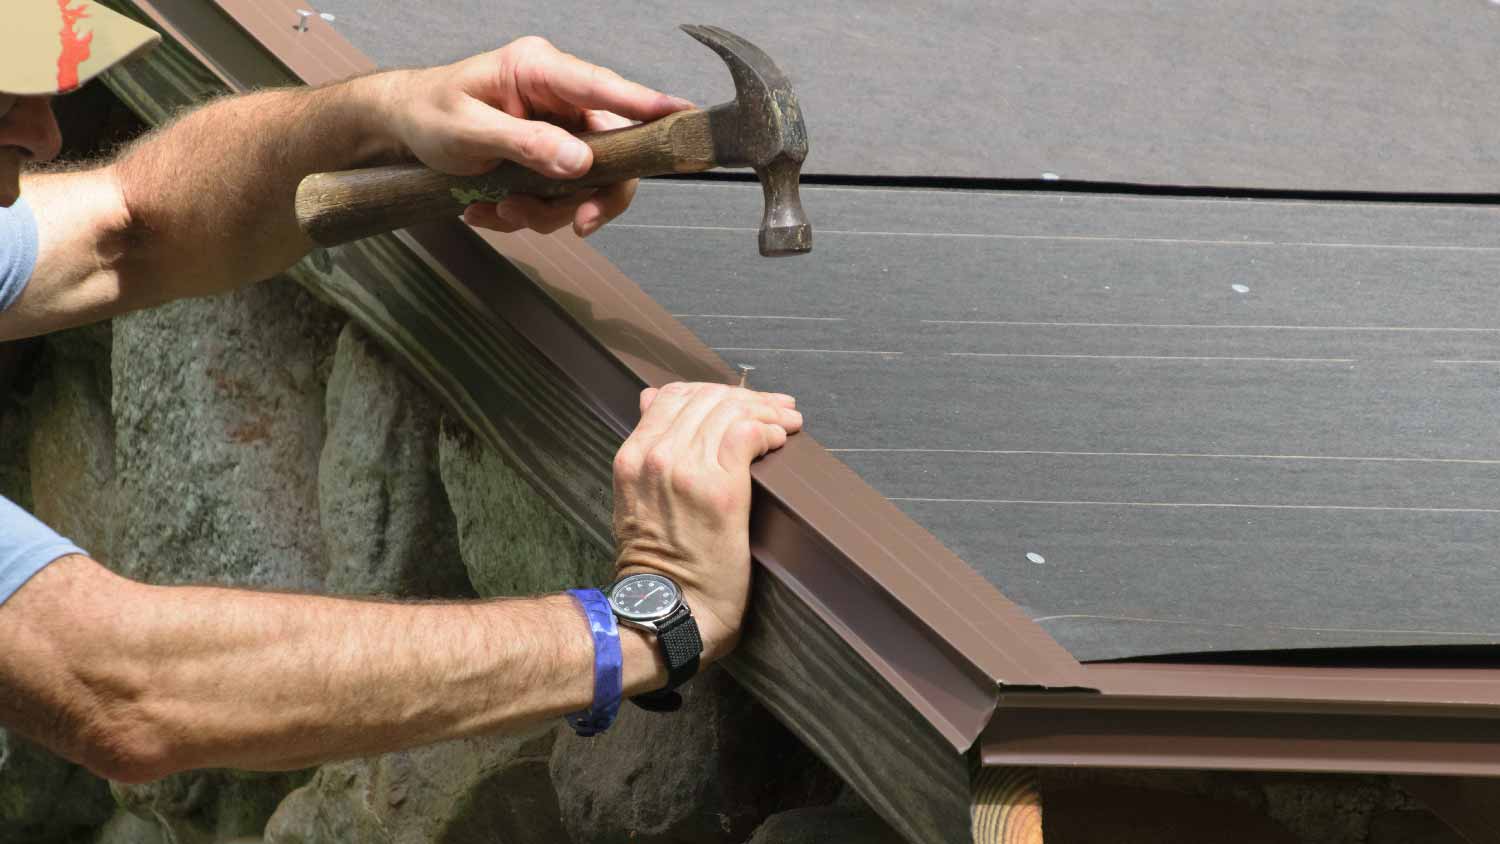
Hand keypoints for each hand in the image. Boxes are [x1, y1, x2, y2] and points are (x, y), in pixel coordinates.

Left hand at [388, 36, 691, 236]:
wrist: (401, 129)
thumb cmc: (427, 113)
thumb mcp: (466, 129)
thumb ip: (524, 144)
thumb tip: (579, 161)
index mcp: (539, 70)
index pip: (605, 88)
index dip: (648, 106)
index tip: (683, 118)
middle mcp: (557, 99)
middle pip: (611, 152)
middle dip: (590, 196)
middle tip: (579, 225)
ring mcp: (555, 130)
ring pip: (585, 185)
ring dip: (545, 211)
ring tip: (496, 208)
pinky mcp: (547, 159)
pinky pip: (558, 198)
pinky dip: (525, 214)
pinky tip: (487, 208)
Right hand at [610, 383, 801, 660]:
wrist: (667, 610)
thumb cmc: (658, 566)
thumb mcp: (634, 500)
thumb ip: (645, 452)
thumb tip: (650, 401)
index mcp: (632, 456)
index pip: (673, 396)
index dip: (713, 392)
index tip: (743, 402)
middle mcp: (655, 456)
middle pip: (707, 398)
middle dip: (748, 398)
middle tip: (778, 408)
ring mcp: (685, 470)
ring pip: (730, 411)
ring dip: (767, 411)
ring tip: (789, 422)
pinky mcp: (719, 490)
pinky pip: (747, 435)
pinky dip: (770, 430)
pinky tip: (782, 441)